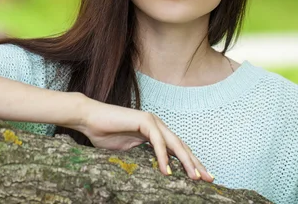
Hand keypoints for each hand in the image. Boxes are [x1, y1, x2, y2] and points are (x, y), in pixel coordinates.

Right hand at [75, 96, 212, 181]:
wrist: (89, 120)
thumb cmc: (105, 135)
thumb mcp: (129, 153)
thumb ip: (144, 159)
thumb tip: (157, 175)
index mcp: (155, 132)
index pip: (178, 150)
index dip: (190, 163)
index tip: (202, 179)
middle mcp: (157, 125)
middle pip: (182, 146)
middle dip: (196, 163)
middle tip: (209, 179)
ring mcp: (152, 121)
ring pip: (174, 144)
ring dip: (185, 161)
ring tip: (194, 177)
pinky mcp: (144, 120)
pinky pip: (157, 141)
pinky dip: (163, 156)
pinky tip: (166, 171)